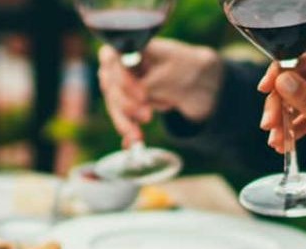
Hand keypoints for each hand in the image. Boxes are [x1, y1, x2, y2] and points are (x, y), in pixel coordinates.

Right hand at [97, 39, 225, 144]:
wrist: (195, 80)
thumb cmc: (184, 65)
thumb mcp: (173, 69)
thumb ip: (152, 79)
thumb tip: (141, 89)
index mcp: (131, 46)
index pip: (111, 59)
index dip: (123, 79)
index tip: (142, 95)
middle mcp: (120, 64)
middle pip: (110, 85)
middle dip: (126, 105)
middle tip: (147, 117)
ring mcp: (120, 84)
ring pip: (113, 104)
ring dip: (124, 122)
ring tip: (137, 138)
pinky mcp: (126, 102)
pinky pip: (121, 116)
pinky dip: (127, 130)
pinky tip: (130, 144)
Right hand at [258, 55, 305, 198]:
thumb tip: (282, 78)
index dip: (282, 73)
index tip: (265, 88)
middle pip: (298, 83)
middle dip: (280, 103)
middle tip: (268, 123)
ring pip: (296, 102)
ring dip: (282, 119)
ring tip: (275, 139)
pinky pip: (302, 117)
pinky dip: (290, 129)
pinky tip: (283, 144)